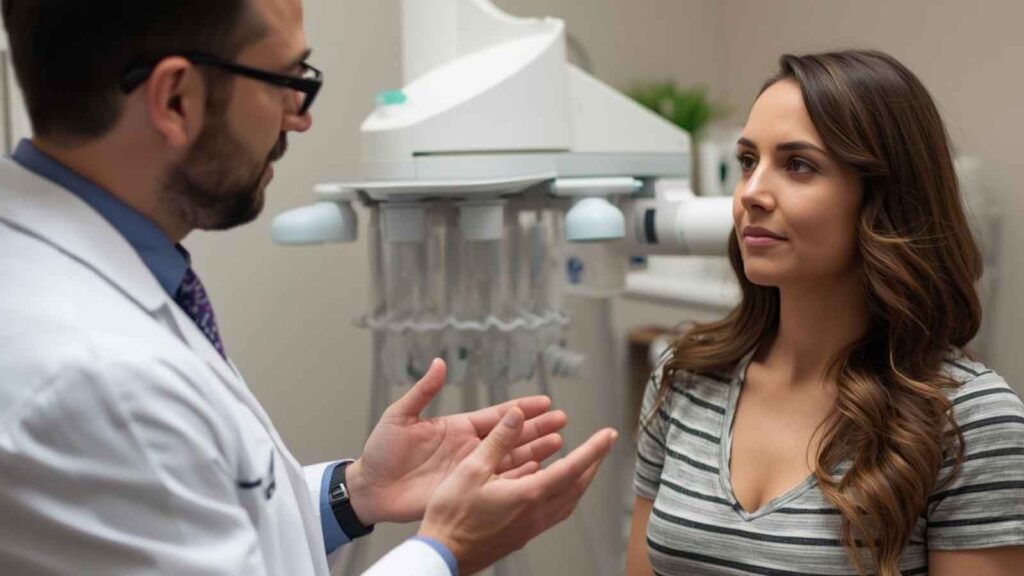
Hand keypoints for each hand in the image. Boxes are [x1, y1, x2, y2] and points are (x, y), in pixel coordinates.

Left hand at [346, 358, 568, 524]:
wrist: (370, 488)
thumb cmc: (380, 451)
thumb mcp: (400, 416)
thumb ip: (423, 391)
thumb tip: (440, 363)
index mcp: (458, 428)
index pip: (497, 416)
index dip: (521, 409)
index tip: (544, 401)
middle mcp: (469, 449)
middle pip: (511, 436)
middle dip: (537, 428)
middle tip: (562, 421)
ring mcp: (469, 471)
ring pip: (510, 460)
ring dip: (534, 452)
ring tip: (558, 444)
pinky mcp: (464, 492)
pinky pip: (497, 486)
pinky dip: (518, 479)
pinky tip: (538, 473)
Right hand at [418, 406, 617, 574]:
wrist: (443, 555)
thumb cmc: (452, 516)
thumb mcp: (472, 469)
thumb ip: (498, 441)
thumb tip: (515, 415)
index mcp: (529, 495)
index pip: (572, 468)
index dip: (593, 449)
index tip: (608, 435)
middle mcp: (536, 513)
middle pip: (577, 487)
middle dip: (593, 464)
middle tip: (603, 446)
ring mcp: (531, 527)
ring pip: (568, 502)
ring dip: (580, 481)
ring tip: (583, 465)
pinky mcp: (522, 535)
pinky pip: (553, 511)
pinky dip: (562, 494)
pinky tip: (551, 487)